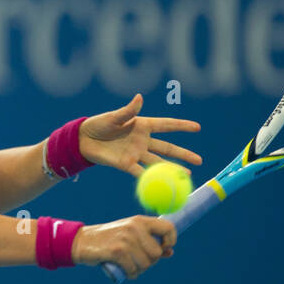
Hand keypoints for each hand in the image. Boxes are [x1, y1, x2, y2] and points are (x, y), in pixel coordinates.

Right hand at [75, 216, 176, 278]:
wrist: (82, 241)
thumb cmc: (109, 239)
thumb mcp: (130, 234)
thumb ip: (149, 241)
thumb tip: (169, 252)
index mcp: (140, 221)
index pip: (169, 228)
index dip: (171, 241)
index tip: (163, 248)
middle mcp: (135, 227)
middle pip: (156, 253)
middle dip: (150, 261)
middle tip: (137, 260)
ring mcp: (126, 239)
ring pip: (146, 264)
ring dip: (139, 269)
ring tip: (129, 265)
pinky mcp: (117, 251)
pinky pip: (133, 270)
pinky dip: (130, 274)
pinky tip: (124, 270)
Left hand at [78, 94, 200, 177]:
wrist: (83, 140)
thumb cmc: (98, 124)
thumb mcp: (113, 117)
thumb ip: (127, 111)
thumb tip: (139, 98)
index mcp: (142, 125)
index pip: (166, 125)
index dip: (181, 126)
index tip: (197, 127)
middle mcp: (142, 140)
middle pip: (167, 148)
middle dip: (183, 154)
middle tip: (200, 161)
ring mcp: (136, 153)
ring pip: (158, 162)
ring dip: (172, 169)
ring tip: (188, 175)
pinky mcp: (126, 164)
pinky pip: (141, 172)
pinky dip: (151, 179)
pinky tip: (164, 185)